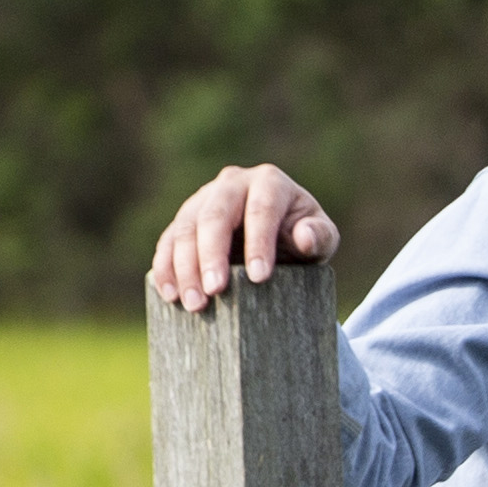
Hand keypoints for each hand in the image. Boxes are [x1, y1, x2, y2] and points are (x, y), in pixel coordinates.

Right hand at [151, 163, 337, 310]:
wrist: (279, 238)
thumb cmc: (303, 238)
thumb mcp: (321, 238)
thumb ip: (319, 237)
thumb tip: (305, 236)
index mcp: (269, 182)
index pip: (261, 209)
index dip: (259, 242)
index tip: (259, 277)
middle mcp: (231, 184)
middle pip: (215, 216)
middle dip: (212, 255)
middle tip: (215, 291)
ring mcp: (203, 199)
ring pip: (185, 228)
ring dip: (185, 267)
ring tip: (194, 304)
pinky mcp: (184, 220)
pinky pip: (168, 241)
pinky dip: (165, 268)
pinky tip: (170, 295)